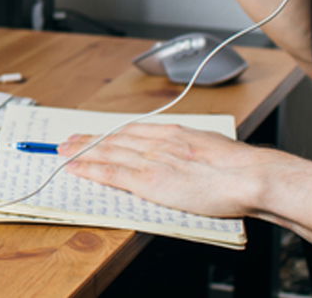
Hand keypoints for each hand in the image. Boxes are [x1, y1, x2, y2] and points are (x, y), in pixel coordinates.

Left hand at [58, 123, 275, 218]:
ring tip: (62, 152)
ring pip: (107, 152)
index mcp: (172, 133)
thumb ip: (192, 147)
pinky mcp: (148, 180)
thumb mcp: (211, 146)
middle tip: (66, 141)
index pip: (130, 131)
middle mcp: (156, 142)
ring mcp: (150, 160)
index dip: (109, 133)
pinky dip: (89, 170)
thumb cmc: (239, 167)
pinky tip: (74, 168)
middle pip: (113, 139)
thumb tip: (189, 151)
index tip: (94, 134)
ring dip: (81, 152)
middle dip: (87, 141)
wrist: (249, 176)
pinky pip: (111, 173)